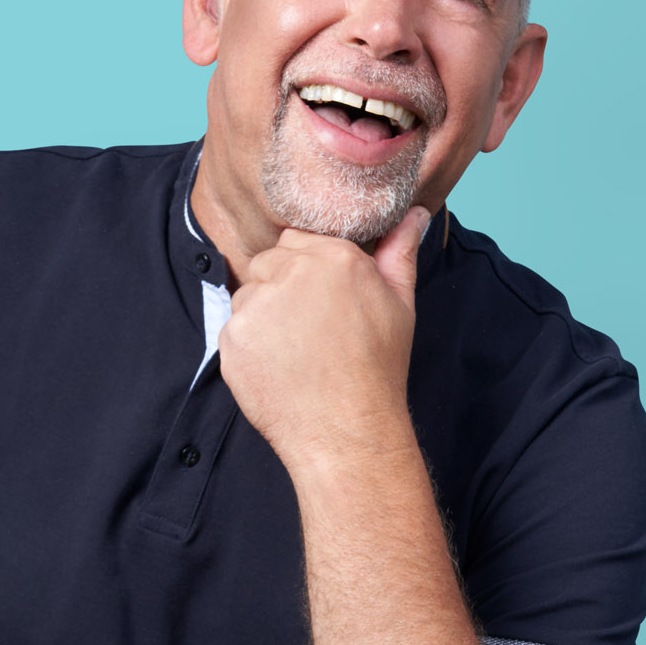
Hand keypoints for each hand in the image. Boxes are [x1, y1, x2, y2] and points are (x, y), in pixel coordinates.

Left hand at [220, 207, 431, 472]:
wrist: (346, 430)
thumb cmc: (378, 369)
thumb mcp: (399, 304)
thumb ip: (399, 252)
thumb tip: (413, 214)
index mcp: (333, 256)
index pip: (297, 240)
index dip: (305, 269)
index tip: (318, 298)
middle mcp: (291, 272)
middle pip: (268, 263)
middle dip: (281, 288)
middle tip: (307, 328)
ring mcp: (257, 306)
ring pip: (248, 295)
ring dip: (263, 315)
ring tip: (295, 351)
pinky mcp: (232, 338)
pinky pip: (233, 330)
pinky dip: (249, 347)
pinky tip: (278, 368)